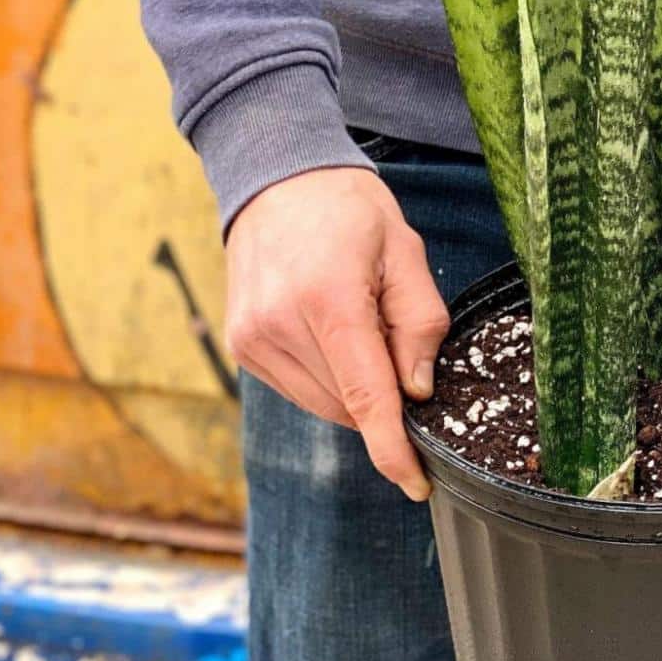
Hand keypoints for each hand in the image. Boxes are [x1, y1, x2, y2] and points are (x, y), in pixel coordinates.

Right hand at [225, 167, 449, 500]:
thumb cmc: (349, 211)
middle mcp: (279, 325)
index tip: (415, 482)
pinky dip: (327, 379)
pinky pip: (298, 389)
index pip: (366, 397)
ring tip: (357, 322)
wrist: (277, 178)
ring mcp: (252, 340)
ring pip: (323, 405)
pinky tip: (330, 332)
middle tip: (392, 336)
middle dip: (383, 395)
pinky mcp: (241, 348)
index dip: (393, 449)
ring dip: (353, 389)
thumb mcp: (405, 252)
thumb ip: (420, 324)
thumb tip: (418, 392)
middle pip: (348, 405)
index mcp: (328, 299)